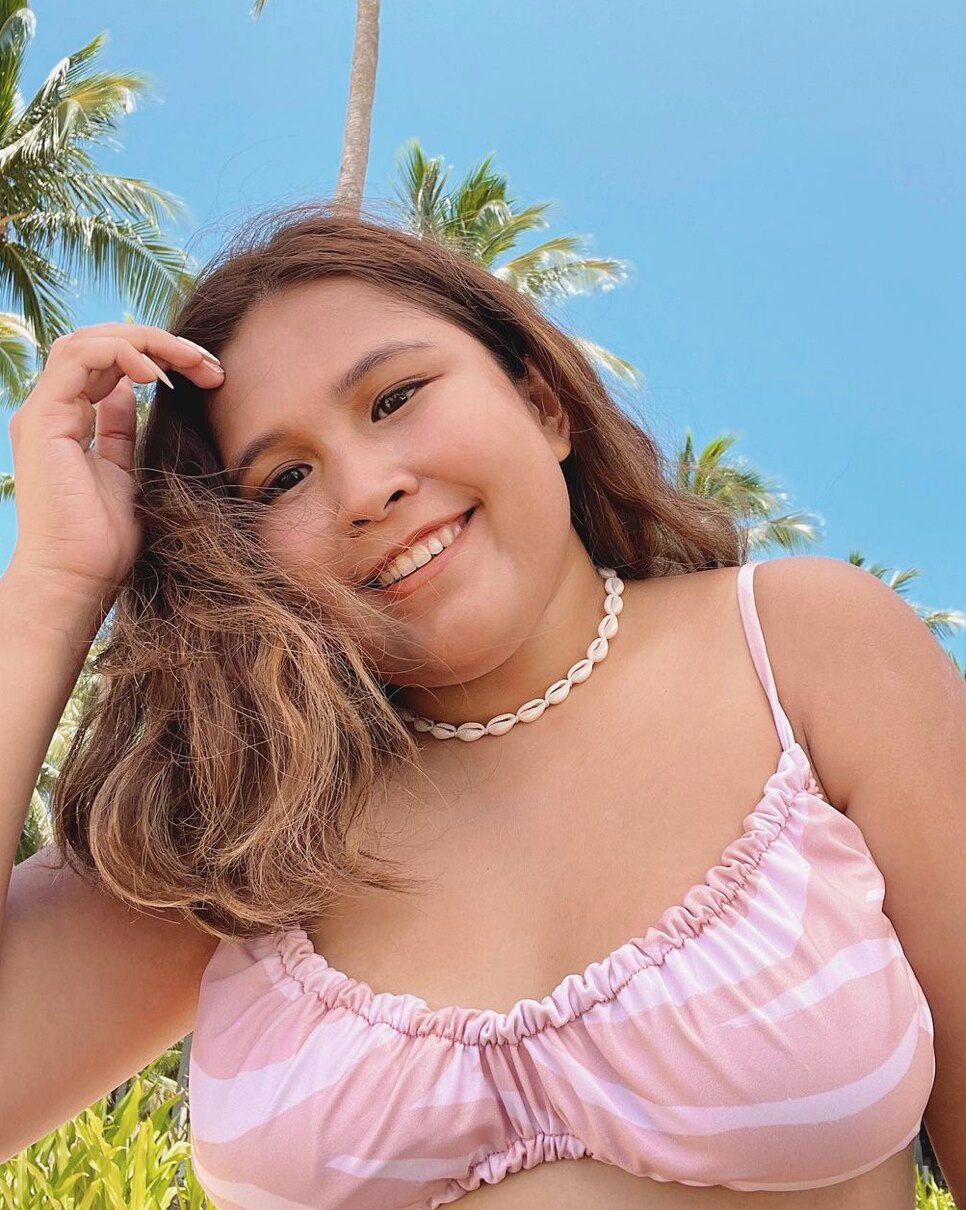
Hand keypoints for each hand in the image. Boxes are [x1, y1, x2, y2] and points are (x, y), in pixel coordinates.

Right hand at [6, 323, 224, 600]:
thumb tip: (129, 397)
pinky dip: (122, 354)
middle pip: (101, 345)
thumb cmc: (105, 543)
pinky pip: (80, 358)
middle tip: (208, 363)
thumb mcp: (126, 474)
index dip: (159, 358)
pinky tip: (158, 375)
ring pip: (90, 342)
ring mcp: (44, 413)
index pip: (109, 363)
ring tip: (191, 361)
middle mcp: (53, 411)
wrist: (78, 578)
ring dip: (146, 343)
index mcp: (70, 421)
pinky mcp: (44, 419)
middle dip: (159, 345)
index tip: (207, 374)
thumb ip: (120, 433)